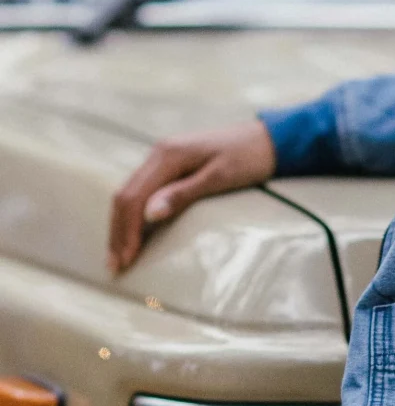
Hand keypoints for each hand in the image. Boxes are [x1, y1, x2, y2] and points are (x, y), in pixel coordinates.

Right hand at [108, 120, 276, 272]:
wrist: (268, 138)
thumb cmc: (249, 158)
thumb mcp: (220, 177)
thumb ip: (183, 194)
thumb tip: (149, 214)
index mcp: (167, 155)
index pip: (133, 197)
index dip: (127, 231)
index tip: (126, 260)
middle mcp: (158, 154)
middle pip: (124, 196)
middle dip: (117, 232)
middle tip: (115, 266)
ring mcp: (162, 159)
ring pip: (130, 195)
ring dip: (121, 225)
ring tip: (118, 256)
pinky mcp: (170, 166)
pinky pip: (142, 192)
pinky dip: (133, 215)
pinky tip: (133, 234)